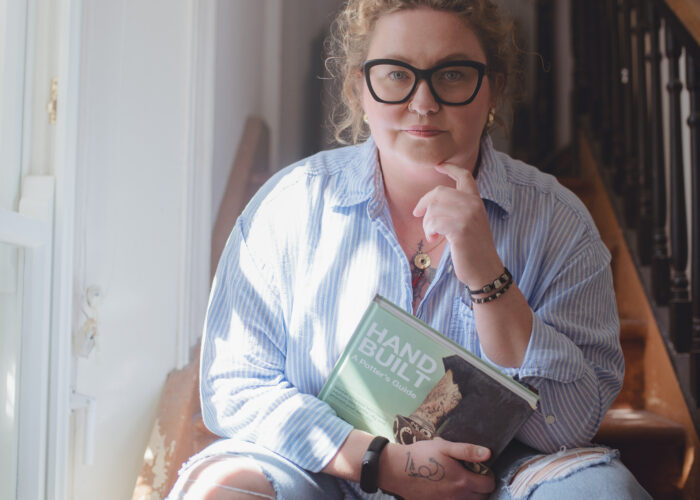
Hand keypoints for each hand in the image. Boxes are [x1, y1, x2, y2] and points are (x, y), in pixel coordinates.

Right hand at [379, 439, 494, 499]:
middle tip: (471, 473)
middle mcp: (458, 496)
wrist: (397, 470)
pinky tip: (447, 488)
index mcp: (463, 481)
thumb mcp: (444, 447)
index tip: (481, 468)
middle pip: (481, 497)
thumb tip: (488, 454)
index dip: (488, 475)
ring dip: (470, 494)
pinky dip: (456, 498)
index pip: (488, 485)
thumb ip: (467, 451)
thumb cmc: (421, 455)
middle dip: (481, 486)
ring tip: (460, 481)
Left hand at [412, 164, 502, 288]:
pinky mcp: (460, 228)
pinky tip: (434, 239)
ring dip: (427, 223)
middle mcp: (473, 204)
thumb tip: (430, 204)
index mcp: (476, 201)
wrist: (485, 270)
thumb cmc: (472, 250)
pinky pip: (433, 222)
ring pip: (433, 208)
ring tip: (433, 235)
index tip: (439, 165)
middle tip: (419, 216)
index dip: (450, 168)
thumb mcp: (468, 224)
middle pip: (439, 192)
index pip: (465, 177)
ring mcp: (468, 215)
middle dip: (424, 204)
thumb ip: (456, 210)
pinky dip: (429, 231)